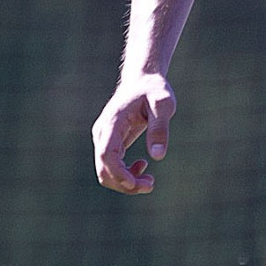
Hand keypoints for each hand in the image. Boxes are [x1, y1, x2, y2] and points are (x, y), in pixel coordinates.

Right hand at [92, 73, 176, 193]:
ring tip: (150, 181)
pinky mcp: (109, 142)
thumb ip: (160, 128)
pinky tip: (143, 166)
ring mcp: (103, 138)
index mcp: (112, 122)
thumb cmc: (154, 90)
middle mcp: (102, 132)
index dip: (118, 172)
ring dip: (125, 182)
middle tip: (150, 185)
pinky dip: (124, 174)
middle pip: (103, 168)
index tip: (135, 183)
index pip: (107, 154)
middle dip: (125, 183)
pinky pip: (111, 166)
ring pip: (105, 171)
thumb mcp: (163, 105)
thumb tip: (158, 156)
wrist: (142, 81)